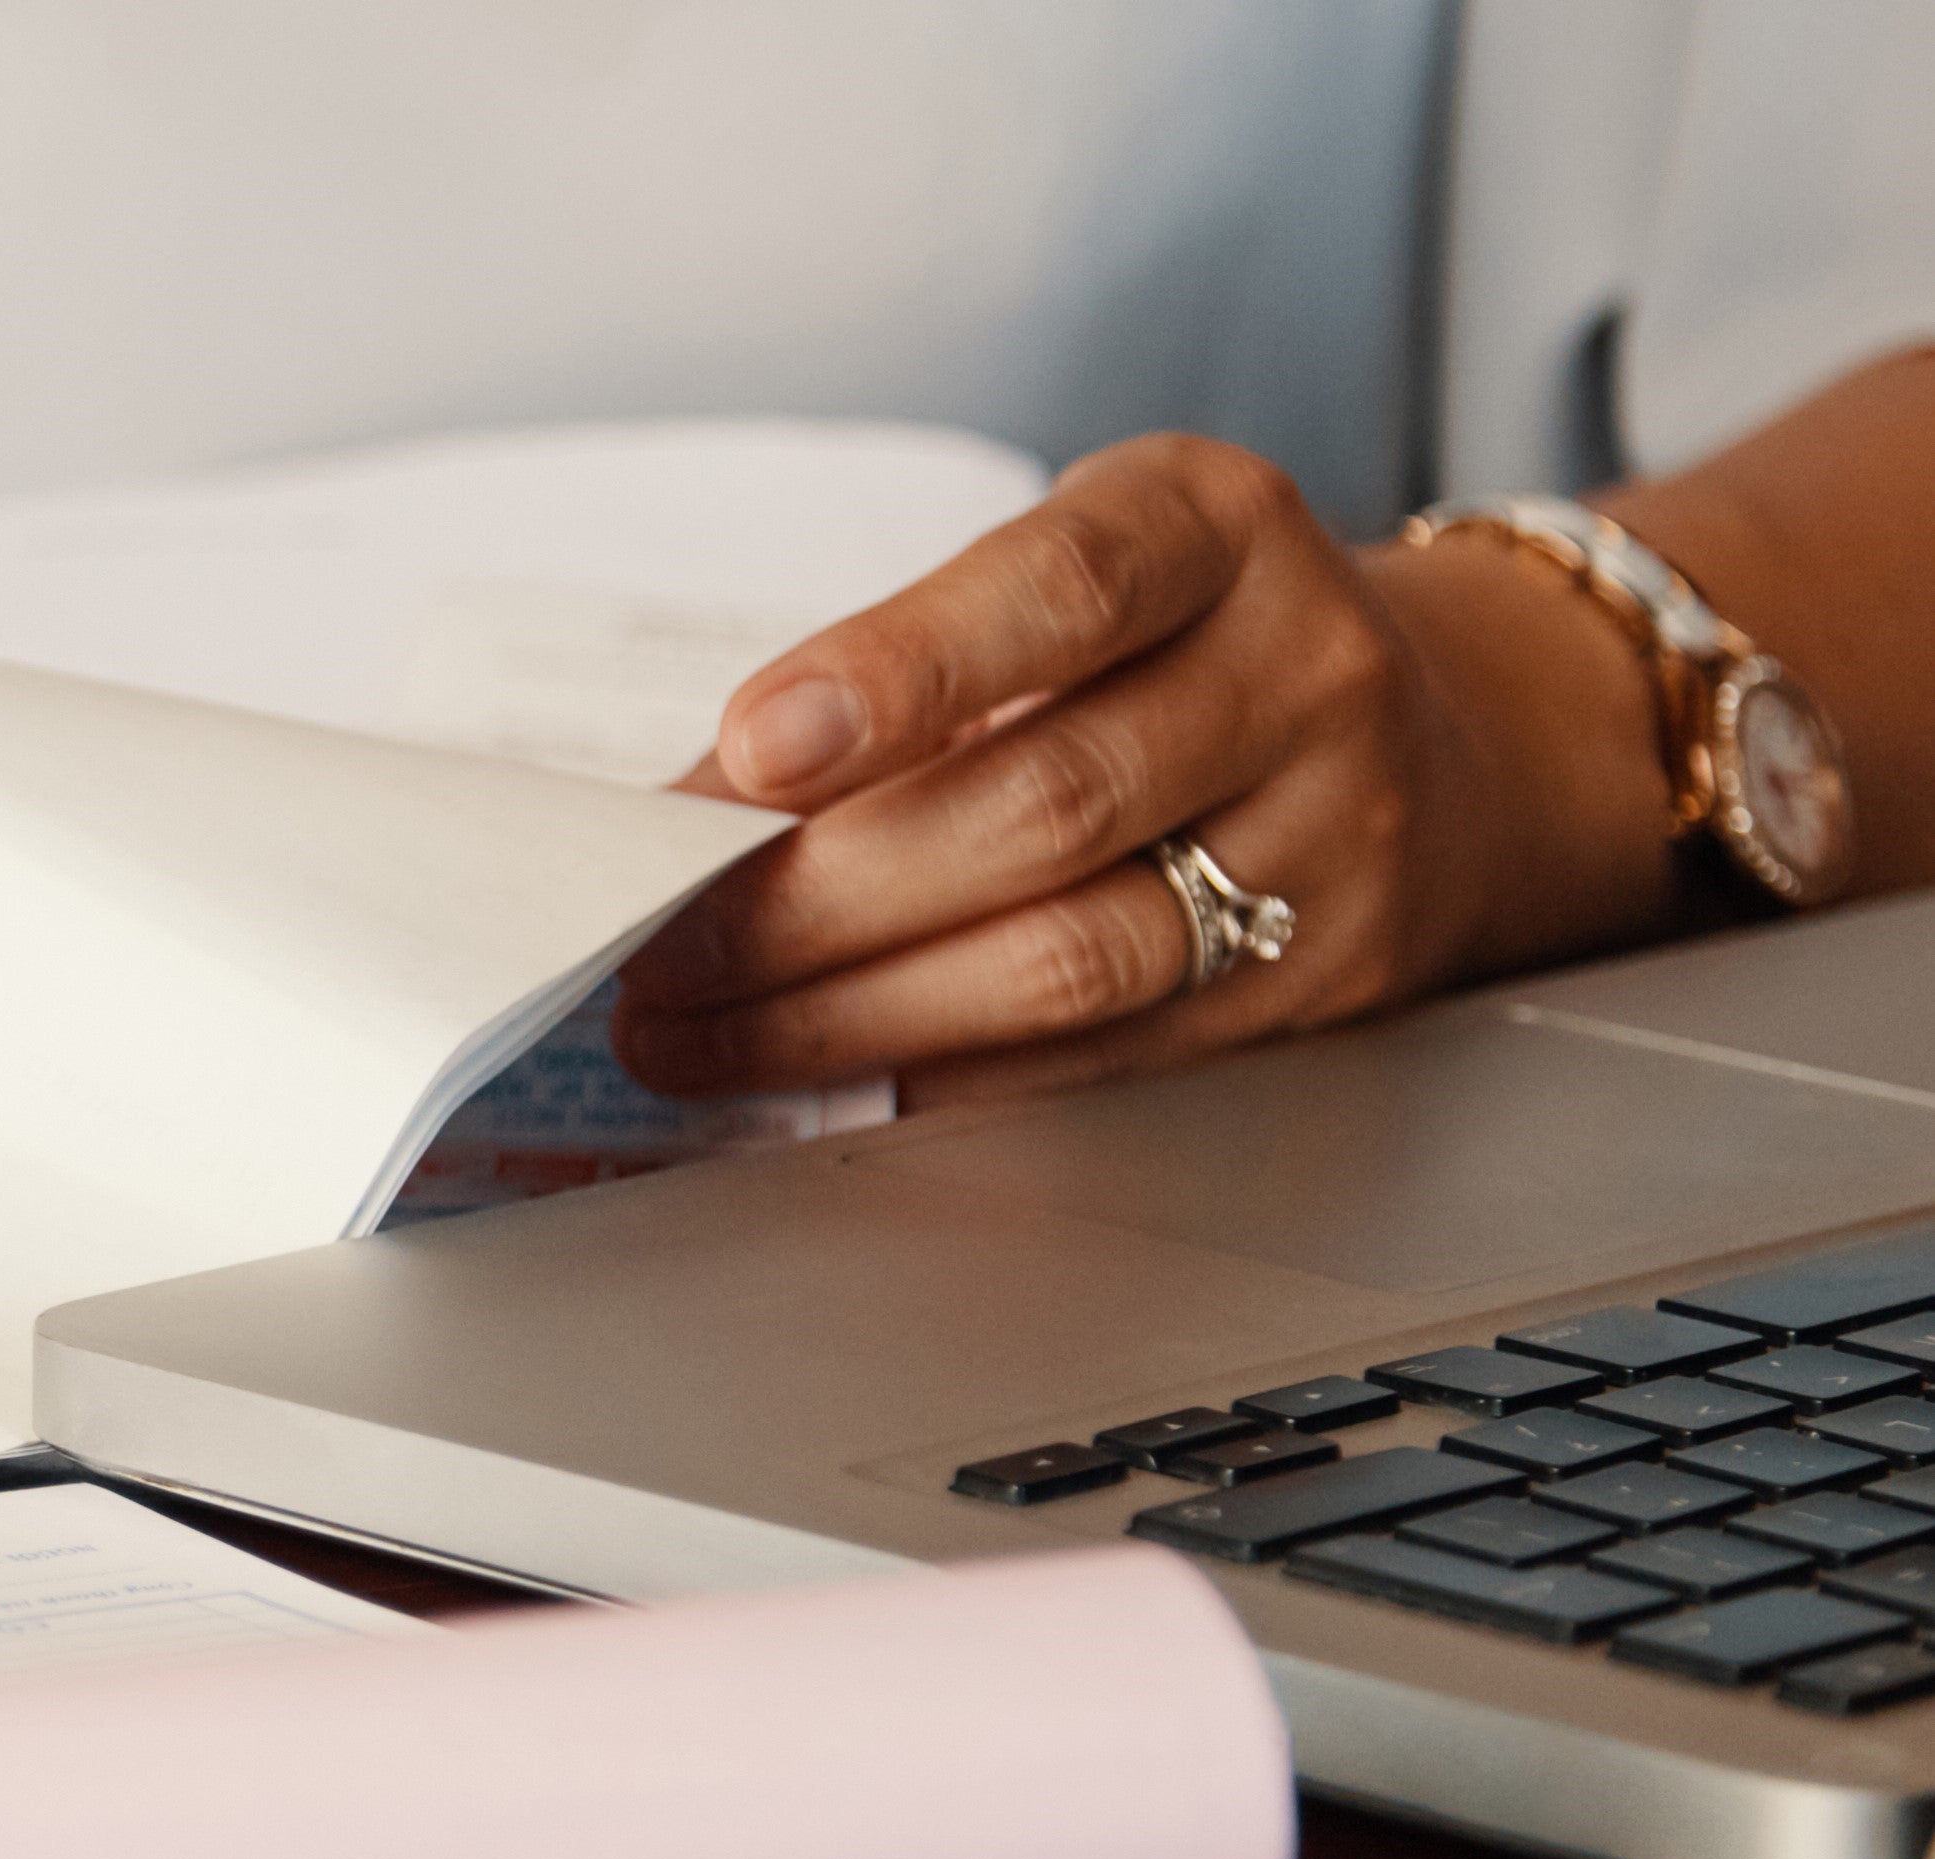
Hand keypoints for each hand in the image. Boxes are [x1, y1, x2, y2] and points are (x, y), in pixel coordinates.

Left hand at [609, 434, 1682, 1108]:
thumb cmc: (1183, 643)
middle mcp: (1301, 672)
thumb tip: (684, 817)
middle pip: (1044, 805)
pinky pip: (1106, 1056)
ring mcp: (1331, 839)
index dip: (899, 670)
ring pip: (1073, 956)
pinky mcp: (1323, 986)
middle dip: (817, 897)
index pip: (1061, 590)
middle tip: (660, 946)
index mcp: (1216, 529)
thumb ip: (891, 674)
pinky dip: (945, 1078)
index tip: (752, 743)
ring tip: (698, 1034)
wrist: (1449, 736)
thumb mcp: (1063, 582)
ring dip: (851, 1016)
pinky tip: (827, 1078)